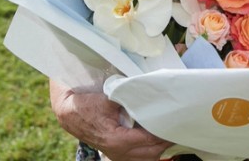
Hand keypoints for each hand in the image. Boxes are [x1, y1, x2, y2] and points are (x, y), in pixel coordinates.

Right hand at [49, 79, 173, 160]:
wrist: (70, 114)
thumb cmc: (89, 105)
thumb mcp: (110, 99)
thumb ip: (130, 100)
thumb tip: (150, 94)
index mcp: (117, 139)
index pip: (148, 140)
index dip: (163, 133)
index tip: (175, 124)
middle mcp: (117, 152)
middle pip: (151, 153)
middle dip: (165, 142)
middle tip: (178, 129)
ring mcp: (116, 155)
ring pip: (146, 159)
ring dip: (159, 149)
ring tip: (170, 134)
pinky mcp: (115, 155)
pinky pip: (138, 158)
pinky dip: (150, 152)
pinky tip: (157, 142)